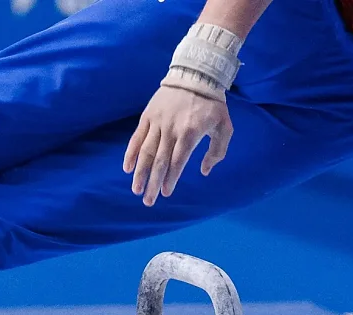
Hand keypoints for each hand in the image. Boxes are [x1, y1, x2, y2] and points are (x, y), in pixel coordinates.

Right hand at [123, 86, 232, 206]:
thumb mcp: (224, 127)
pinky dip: (131, 153)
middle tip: (148, 201)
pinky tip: (128, 168)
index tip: (166, 193)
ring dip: (140, 173)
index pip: (178, 160)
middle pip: (159, 161)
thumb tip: (204, 171)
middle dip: (153, 183)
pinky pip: (137, 137)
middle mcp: (171, 129)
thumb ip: (217, 151)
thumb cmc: (213, 105)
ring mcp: (158, 122)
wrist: (195, 75)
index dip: (171, 178)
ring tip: (136, 190)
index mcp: (190, 132)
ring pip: (146, 151)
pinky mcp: (148, 116)